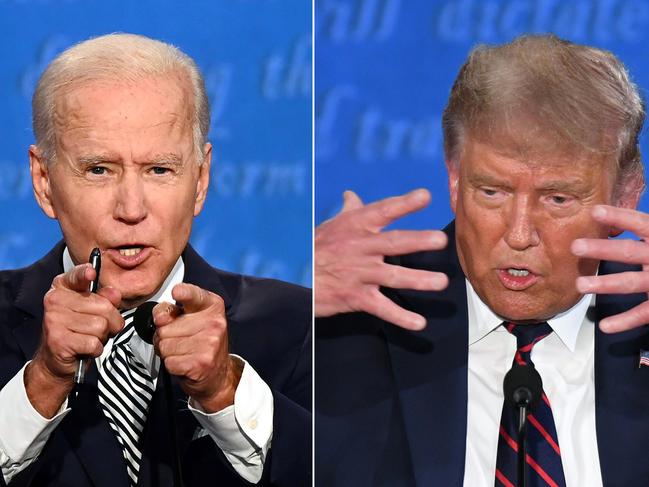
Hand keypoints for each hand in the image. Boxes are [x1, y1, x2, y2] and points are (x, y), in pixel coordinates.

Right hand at [27, 263, 122, 416]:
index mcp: (63, 288)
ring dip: (103, 337)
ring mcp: (54, 320)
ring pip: (101, 326)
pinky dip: (96, 349)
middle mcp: (55, 300)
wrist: (55, 360)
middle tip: (99, 329)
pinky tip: (86, 348)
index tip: (91, 272)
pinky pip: (94, 342)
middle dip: (111, 322)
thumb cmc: (77, 332)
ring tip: (90, 338)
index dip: (85, 273)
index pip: (77, 275)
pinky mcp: (58, 340)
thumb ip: (106, 299)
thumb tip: (114, 293)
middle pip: (104, 306)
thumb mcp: (93, 311)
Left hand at [153, 283, 241, 412]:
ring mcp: (209, 343)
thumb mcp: (191, 319)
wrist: (219, 375)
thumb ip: (171, 311)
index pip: (193, 295)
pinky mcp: (201, 363)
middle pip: (165, 326)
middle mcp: (214, 323)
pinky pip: (169, 361)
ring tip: (183, 352)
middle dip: (164, 336)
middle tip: (180, 340)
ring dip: (167, 352)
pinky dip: (171, 365)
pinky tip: (185, 363)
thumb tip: (160, 317)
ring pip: (164, 345)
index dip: (183, 293)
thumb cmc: (202, 343)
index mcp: (212, 306)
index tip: (177, 292)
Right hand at [315, 188, 448, 329]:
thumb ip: (349, 211)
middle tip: (440, 240)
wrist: (296, 279)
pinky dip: (401, 317)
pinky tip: (419, 323)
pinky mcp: (357, 297)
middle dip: (417, 242)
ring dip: (418, 280)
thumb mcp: (331, 226)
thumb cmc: (315, 249)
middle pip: (393, 243)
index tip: (425, 197)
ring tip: (441, 282)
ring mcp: (360, 274)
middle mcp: (361, 248)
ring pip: (393, 276)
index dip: (404, 203)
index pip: (383, 211)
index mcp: (356, 227)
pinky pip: (382, 308)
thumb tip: (351, 194)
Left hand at [572, 205, 648, 332]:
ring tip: (580, 285)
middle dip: (603, 249)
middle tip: (575, 246)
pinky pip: (644, 313)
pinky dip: (625, 321)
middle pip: (630, 252)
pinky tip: (605, 325)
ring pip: (632, 282)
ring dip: (606, 284)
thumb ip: (645, 231)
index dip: (619, 217)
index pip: (641, 223)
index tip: (595, 211)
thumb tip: (609, 216)